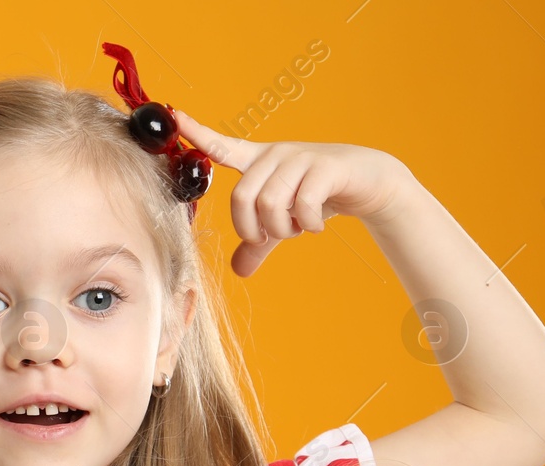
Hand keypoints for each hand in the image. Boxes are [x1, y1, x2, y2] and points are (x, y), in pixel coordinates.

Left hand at [172, 111, 415, 276]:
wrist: (371, 183)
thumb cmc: (320, 197)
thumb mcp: (285, 222)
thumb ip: (260, 243)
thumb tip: (238, 271)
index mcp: (258, 162)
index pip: (221, 146)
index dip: (197, 132)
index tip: (174, 114)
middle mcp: (275, 155)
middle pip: (241, 197)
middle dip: (254, 229)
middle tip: (273, 236)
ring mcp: (300, 157)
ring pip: (271, 203)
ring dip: (284, 229)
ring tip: (299, 228)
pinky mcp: (325, 166)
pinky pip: (303, 204)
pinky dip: (308, 225)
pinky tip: (316, 226)